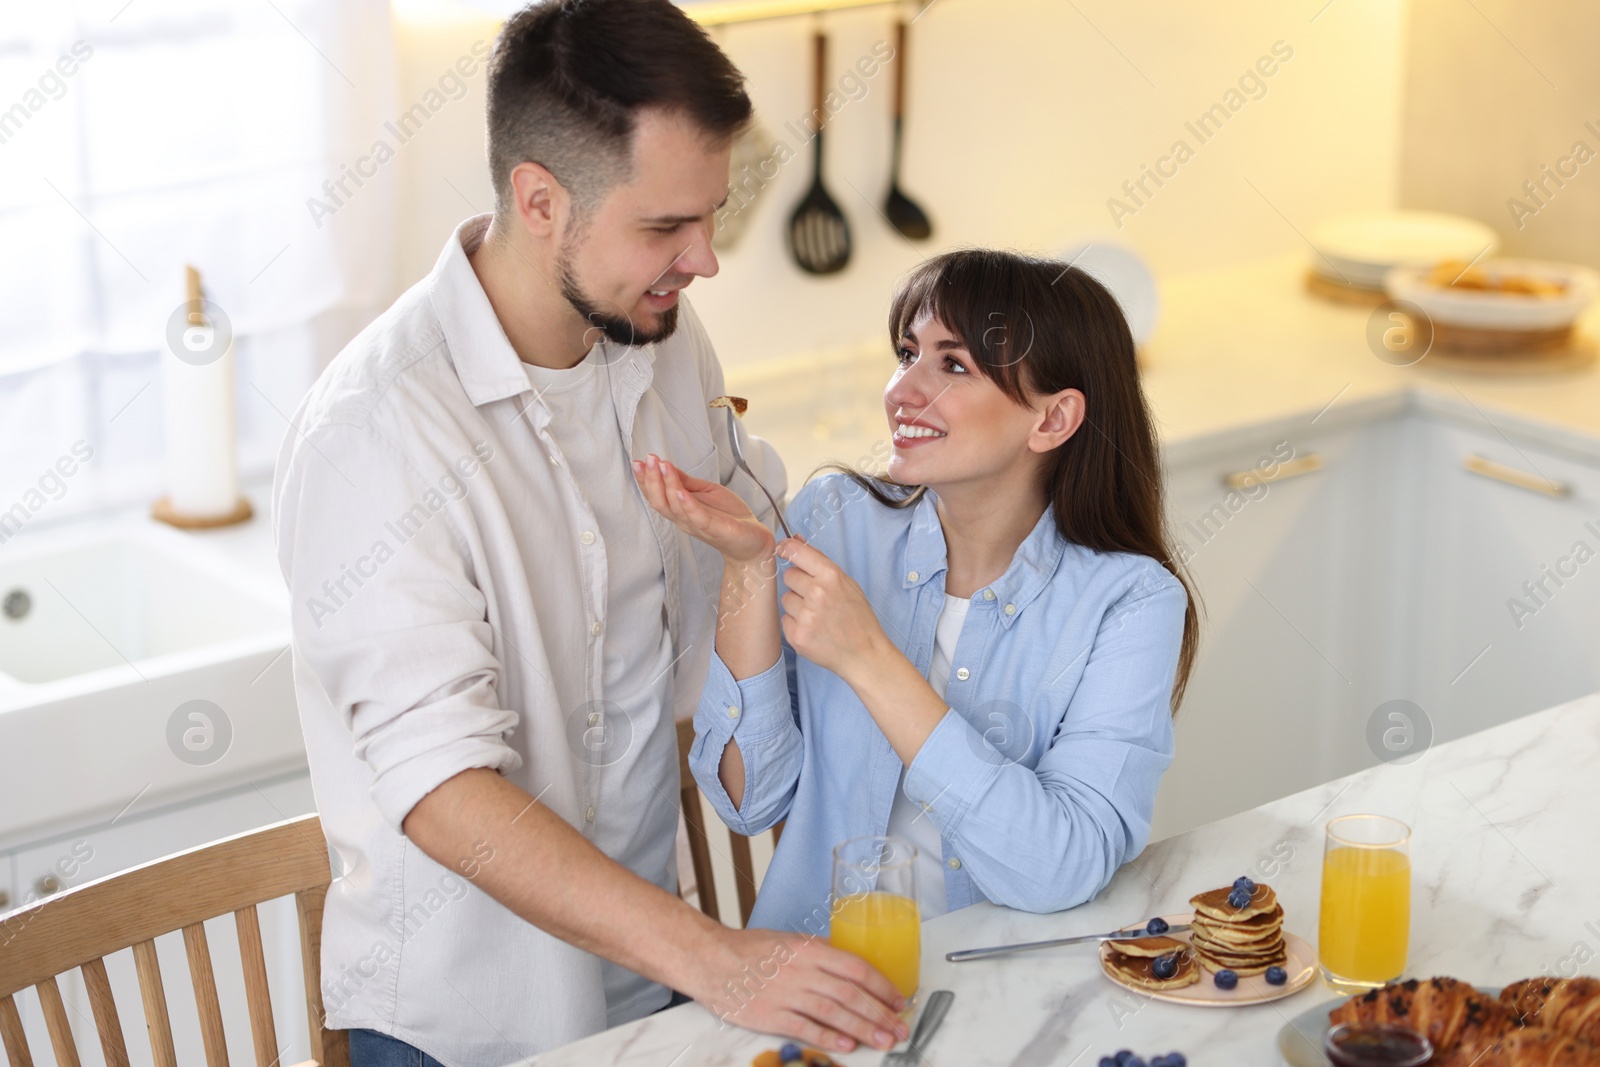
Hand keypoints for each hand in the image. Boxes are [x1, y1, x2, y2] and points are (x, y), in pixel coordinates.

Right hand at [633, 453, 775, 563]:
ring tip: (663, 466)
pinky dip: (687, 505)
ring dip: (667, 485)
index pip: (656, 494)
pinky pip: (697, 517)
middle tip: (648, 460)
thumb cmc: (728, 515)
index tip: (638, 461)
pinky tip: (681, 492)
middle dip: (651, 480)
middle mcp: (683, 519)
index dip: (645, 479)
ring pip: (674, 507)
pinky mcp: (714, 529)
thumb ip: (685, 481)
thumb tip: (665, 465)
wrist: (752, 540)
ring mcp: (697, 525)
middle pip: (659, 501)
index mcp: (679, 510)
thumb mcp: (704, 491)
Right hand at [685, 926, 909, 1053]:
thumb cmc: (751, 950)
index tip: (898, 1000)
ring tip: (882, 1040)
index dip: (881, 986)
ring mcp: (786, 994)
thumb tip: (851, 968)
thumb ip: (820, 954)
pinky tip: (846, 1046)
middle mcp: (801, 970)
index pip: (855, 967)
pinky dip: (828, 1038)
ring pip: (833, 1012)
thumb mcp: (790, 941)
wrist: (711, 960)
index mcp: (809, 949)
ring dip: (862, 1028)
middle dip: (879, 1013)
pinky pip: (805, 1028)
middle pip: (850, 993)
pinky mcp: (770, 1015)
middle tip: (899, 1028)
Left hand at [775, 536, 888, 681]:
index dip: (787, 548)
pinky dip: (796, 624)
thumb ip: (820, 561)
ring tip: (818, 616)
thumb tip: (796, 539)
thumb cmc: (858, 617)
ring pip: (786, 599)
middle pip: (788, 576)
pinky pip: (785, 620)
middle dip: (798, 584)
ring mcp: (806, 616)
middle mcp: (817, 593)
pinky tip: (814, 629)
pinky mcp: (797, 636)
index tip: (782, 549)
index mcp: (831, 576)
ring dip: (797, 606)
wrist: (864, 653)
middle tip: (816, 598)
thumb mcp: (847, 583)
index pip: (797, 552)